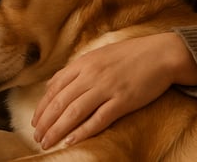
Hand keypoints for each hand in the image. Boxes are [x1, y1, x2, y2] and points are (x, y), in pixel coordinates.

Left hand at [31, 32, 196, 149]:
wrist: (161, 54)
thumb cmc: (129, 55)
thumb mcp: (97, 56)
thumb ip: (75, 70)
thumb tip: (53, 84)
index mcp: (83, 63)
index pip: (54, 88)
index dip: (42, 107)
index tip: (35, 122)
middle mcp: (91, 75)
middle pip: (60, 102)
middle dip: (45, 122)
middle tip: (37, 137)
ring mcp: (106, 88)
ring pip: (74, 112)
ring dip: (57, 130)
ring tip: (46, 143)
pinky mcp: (123, 101)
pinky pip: (98, 119)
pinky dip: (82, 132)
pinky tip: (71, 141)